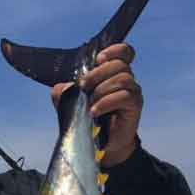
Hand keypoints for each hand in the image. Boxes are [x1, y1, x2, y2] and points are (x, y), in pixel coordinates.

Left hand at [51, 43, 142, 167]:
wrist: (98, 144)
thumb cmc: (87, 119)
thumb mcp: (72, 103)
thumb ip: (65, 92)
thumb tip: (61, 88)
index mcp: (113, 73)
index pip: (124, 52)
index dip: (114, 51)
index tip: (98, 60)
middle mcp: (126, 79)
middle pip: (119, 64)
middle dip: (97, 73)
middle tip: (83, 86)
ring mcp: (132, 92)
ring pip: (123, 78)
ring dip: (101, 90)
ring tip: (89, 104)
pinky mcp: (134, 106)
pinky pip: (124, 96)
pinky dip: (106, 102)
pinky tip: (94, 112)